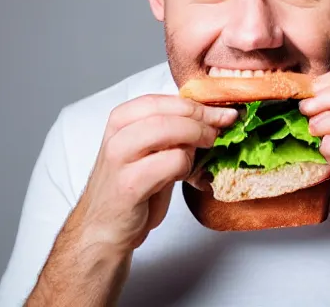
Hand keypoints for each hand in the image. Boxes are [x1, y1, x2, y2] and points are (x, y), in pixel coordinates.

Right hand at [77, 95, 237, 250]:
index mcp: (122, 119)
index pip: (162, 100)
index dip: (196, 104)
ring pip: (168, 129)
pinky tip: (184, 174)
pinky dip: (186, 165)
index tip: (222, 112)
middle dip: (202, 117)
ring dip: (197, 136)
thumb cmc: (131, 188)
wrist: (104, 229)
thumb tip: (210, 119)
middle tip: (225, 125)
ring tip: (209, 146)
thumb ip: (172, 134)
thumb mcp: (150, 152)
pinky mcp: (129, 184)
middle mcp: (117, 133)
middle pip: (167, 112)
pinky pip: (171, 162)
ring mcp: (120, 157)